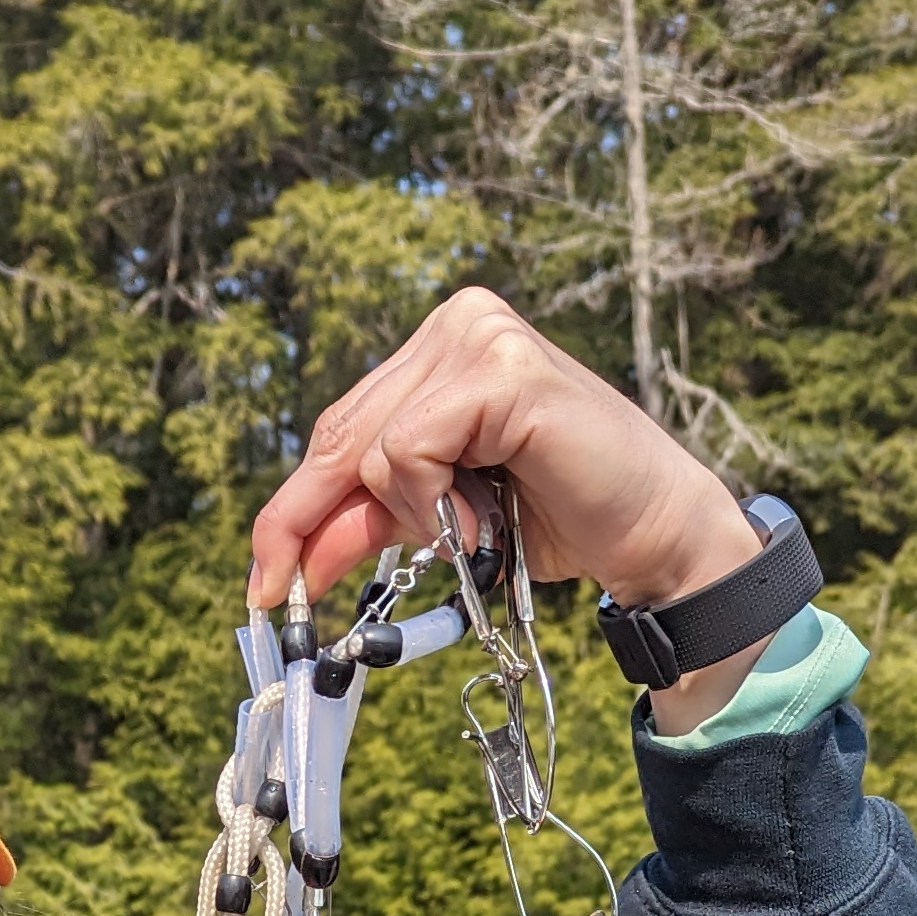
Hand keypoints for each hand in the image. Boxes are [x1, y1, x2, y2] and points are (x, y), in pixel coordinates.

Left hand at [247, 289, 771, 730]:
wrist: (652, 535)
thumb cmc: (561, 520)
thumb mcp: (447, 519)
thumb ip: (375, 519)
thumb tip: (291, 556)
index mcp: (441, 346)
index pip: (341, 427)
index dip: (294, 506)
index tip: (265, 579)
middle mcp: (459, 322)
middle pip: (341, 434)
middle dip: (311, 522)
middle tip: (288, 593)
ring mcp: (481, 335)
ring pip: (371, 448)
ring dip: (409, 515)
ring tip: (475, 531)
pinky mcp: (502, 368)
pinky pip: (408, 449)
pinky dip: (430, 501)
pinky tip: (482, 518)